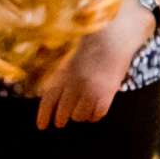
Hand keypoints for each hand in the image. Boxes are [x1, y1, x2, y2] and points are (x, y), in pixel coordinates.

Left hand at [36, 0, 153, 126]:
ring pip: (79, 116)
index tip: (42, 126)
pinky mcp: (106, 93)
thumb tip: (45, 86)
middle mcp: (74, 83)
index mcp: (62, 71)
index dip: (44, 115)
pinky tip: (96, 108)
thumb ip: (59, 68)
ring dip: (80, 114)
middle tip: (61, 122)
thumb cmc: (94, 38)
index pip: (48, 100)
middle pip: (63, 112)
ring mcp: (90, 89)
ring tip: (83, 108)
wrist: (118, 32)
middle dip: (61, 118)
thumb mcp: (70, 51)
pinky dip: (96, 114)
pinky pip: (97, 114)